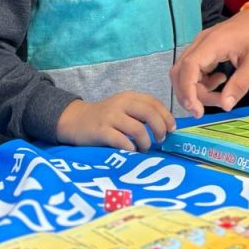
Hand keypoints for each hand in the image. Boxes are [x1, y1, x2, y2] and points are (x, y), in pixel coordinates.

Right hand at [56, 92, 175, 150]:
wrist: (76, 120)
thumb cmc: (105, 117)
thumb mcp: (123, 108)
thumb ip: (140, 113)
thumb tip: (165, 127)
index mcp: (129, 97)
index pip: (154, 102)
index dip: (166, 115)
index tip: (172, 129)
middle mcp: (121, 104)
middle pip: (149, 113)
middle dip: (160, 128)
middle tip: (161, 140)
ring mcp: (111, 117)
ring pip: (138, 129)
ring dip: (146, 142)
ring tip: (144, 148)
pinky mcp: (101, 131)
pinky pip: (121, 140)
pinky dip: (131, 148)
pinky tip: (131, 151)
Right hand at [171, 10, 248, 117]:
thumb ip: (240, 84)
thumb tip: (225, 107)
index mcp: (212, 43)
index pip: (188, 67)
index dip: (187, 90)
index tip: (196, 110)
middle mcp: (201, 42)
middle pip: (181, 72)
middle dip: (191, 95)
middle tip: (214, 105)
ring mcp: (202, 45)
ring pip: (185, 73)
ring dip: (197, 90)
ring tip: (221, 95)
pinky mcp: (205, 49)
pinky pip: (194, 69)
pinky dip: (202, 82)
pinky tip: (221, 81)